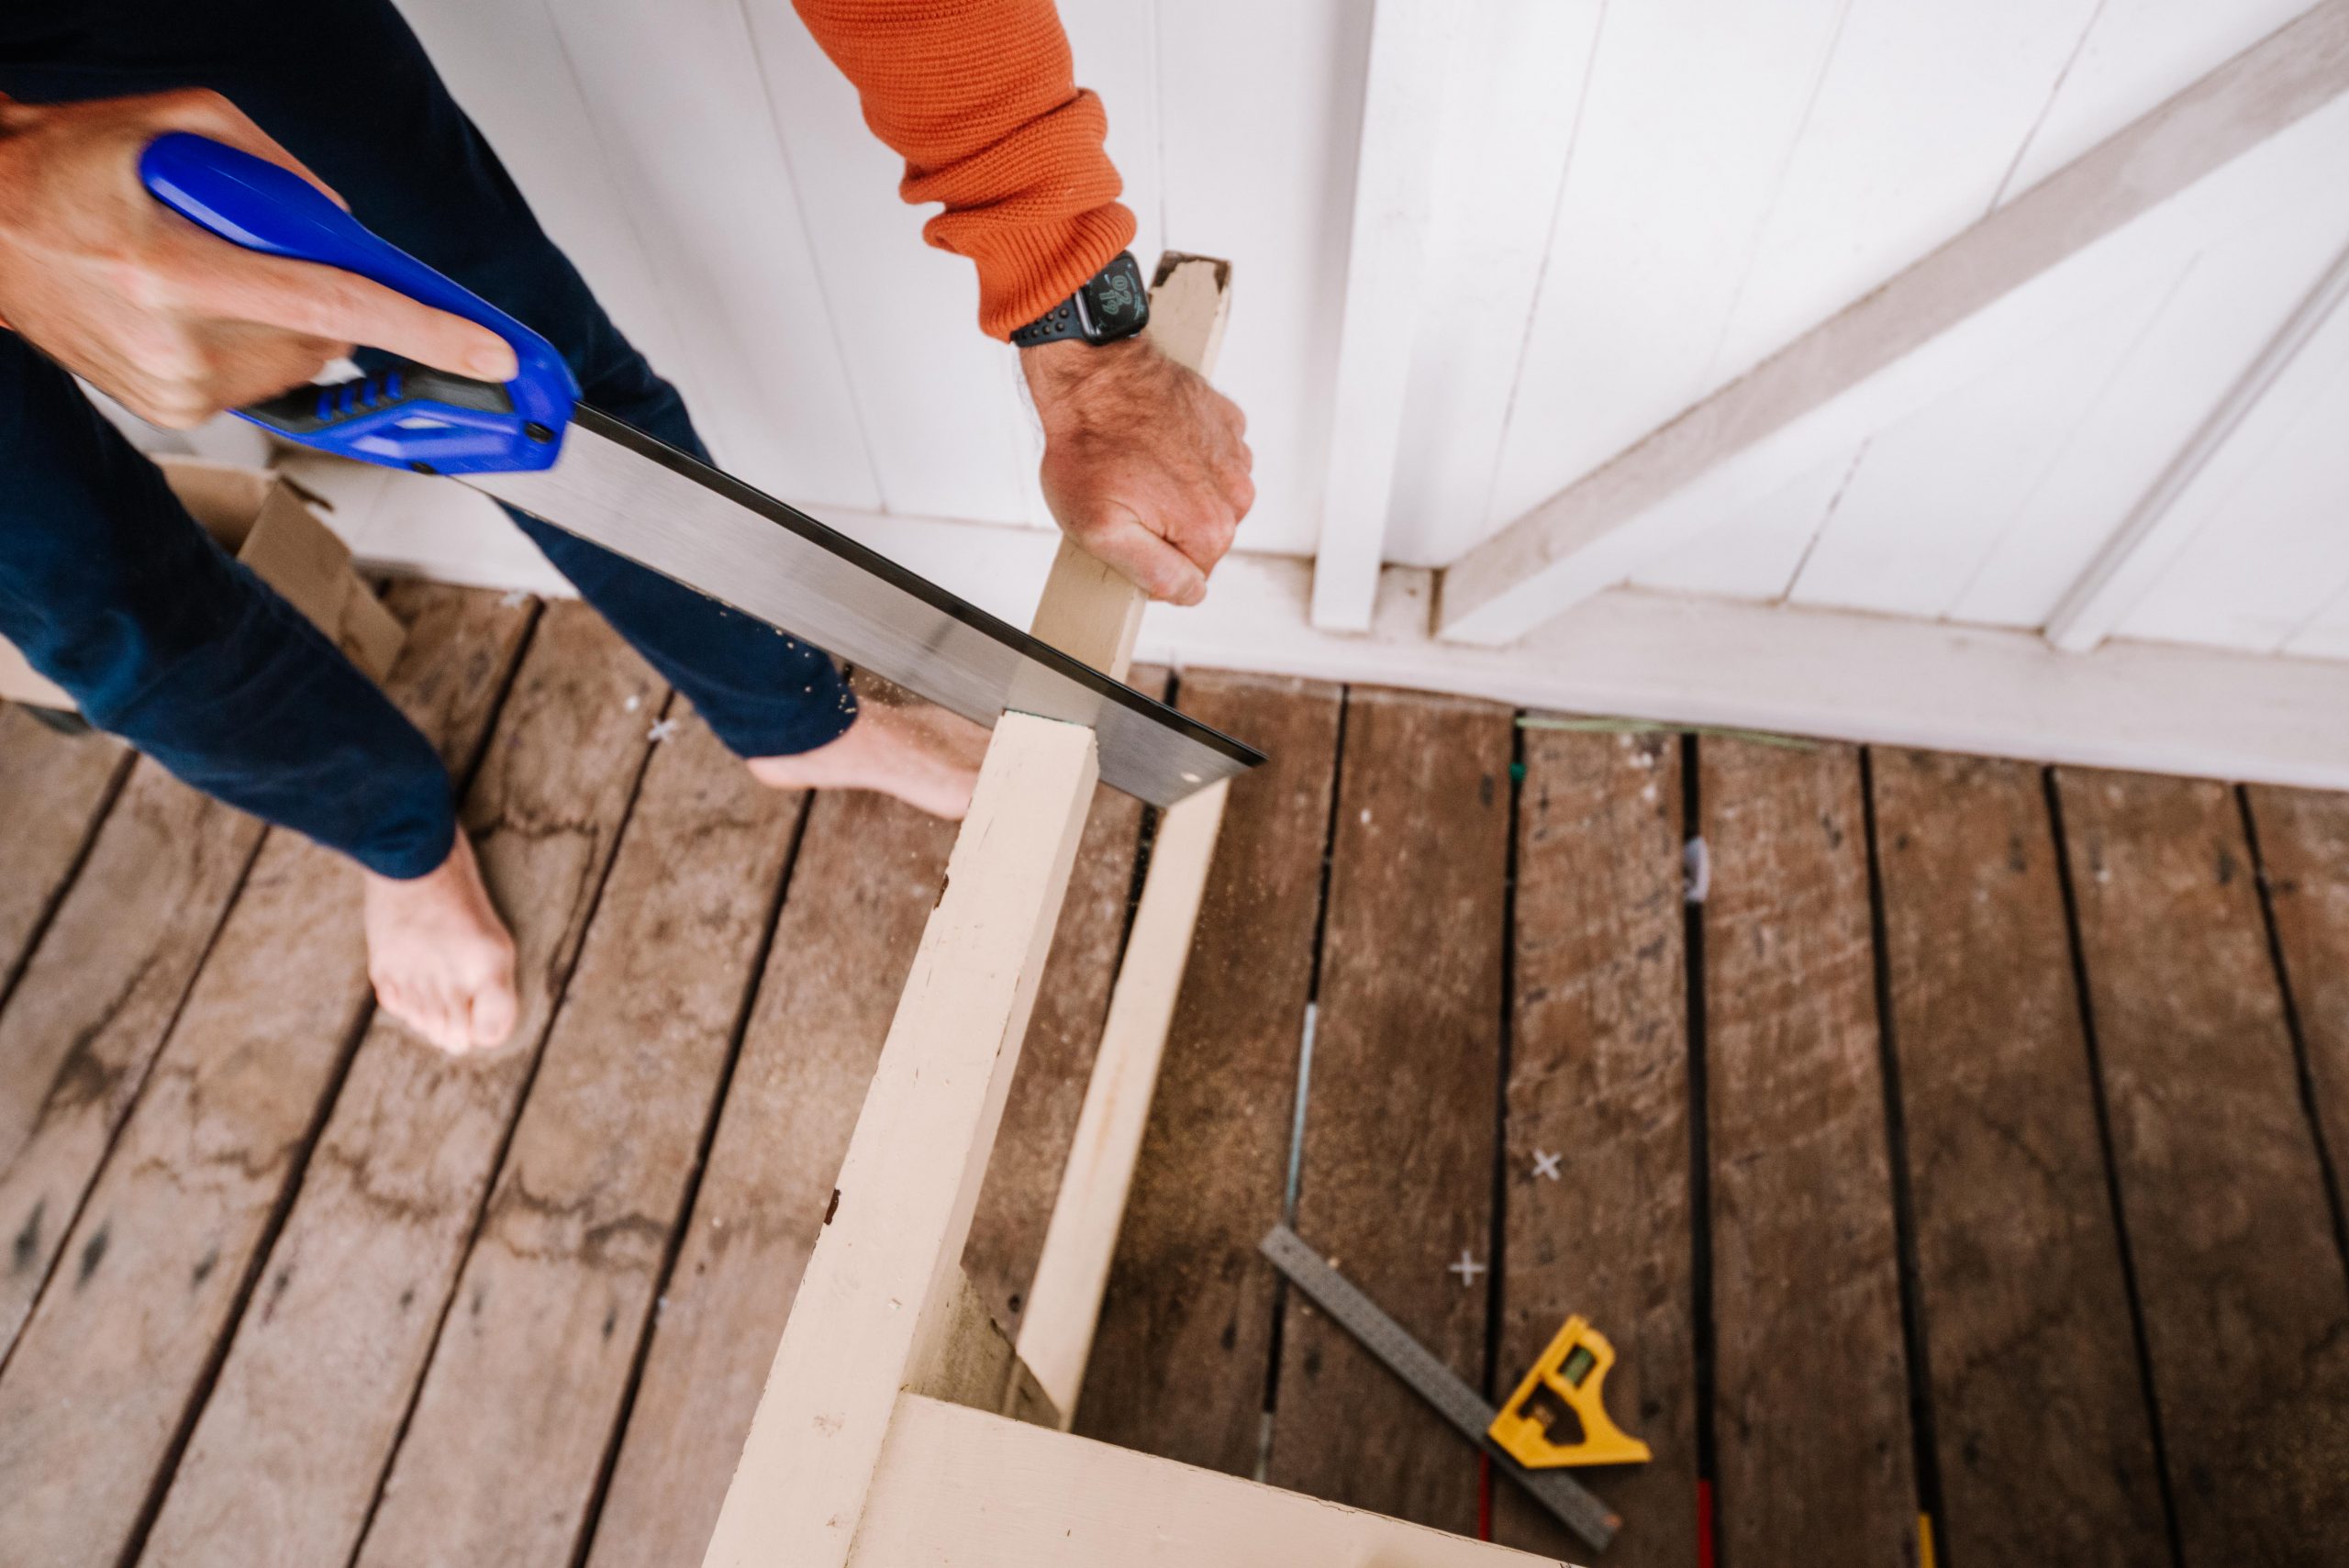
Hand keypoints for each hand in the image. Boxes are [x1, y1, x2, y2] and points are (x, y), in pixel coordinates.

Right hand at [0, 89, 514, 428]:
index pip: (336, 306)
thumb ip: (279, 171)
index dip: (426, 332)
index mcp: (175, 269)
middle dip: (332, 298)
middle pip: (328, 339)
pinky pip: (265, 382)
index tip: (494, 354)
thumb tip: (349, 231)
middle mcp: (176, 340)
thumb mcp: (179, 123)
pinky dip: (257, 343)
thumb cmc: (67, 170)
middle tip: (269, 254)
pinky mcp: (173, 412)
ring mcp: (174, 386)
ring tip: (212, 274)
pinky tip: (198, 307)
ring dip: (290, 321)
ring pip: (302, 364)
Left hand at [1022, 335, 1253, 606]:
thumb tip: (1188, 591)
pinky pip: (1209, 460)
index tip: (1127, 530)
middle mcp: (1236, 492)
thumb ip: (1153, 574)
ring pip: (1207, 500)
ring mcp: (1234, 454)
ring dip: (1176, 491)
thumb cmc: (1088, 446)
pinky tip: (1153, 443)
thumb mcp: (1099, 532)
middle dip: (1164, 527)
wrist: (1093, 373)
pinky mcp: (1226, 423)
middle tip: (1125, 496)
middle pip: (1202, 540)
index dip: (1151, 562)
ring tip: (1137, 466)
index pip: (1190, 579)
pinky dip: (1184, 456)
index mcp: (1211, 527)